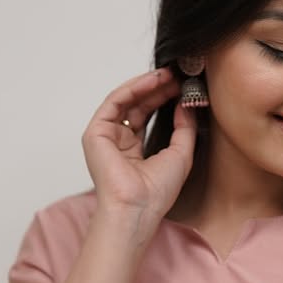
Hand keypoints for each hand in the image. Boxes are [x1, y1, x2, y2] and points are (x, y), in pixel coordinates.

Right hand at [82, 67, 197, 219]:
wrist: (138, 207)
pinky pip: (115, 102)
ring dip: (147, 85)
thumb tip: (186, 103)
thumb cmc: (157, 192)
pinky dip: (133, 89)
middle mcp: (117, 142)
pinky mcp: (95, 133)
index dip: (164, 99)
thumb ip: (184, 127)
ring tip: (169, 75)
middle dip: (157, 89)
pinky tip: (153, 81)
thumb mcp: (180, 153)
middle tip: (178, 76)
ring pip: (126, 101)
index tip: (183, 86)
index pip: (147, 116)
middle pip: (137, 106)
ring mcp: (105, 137)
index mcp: (133, 151)